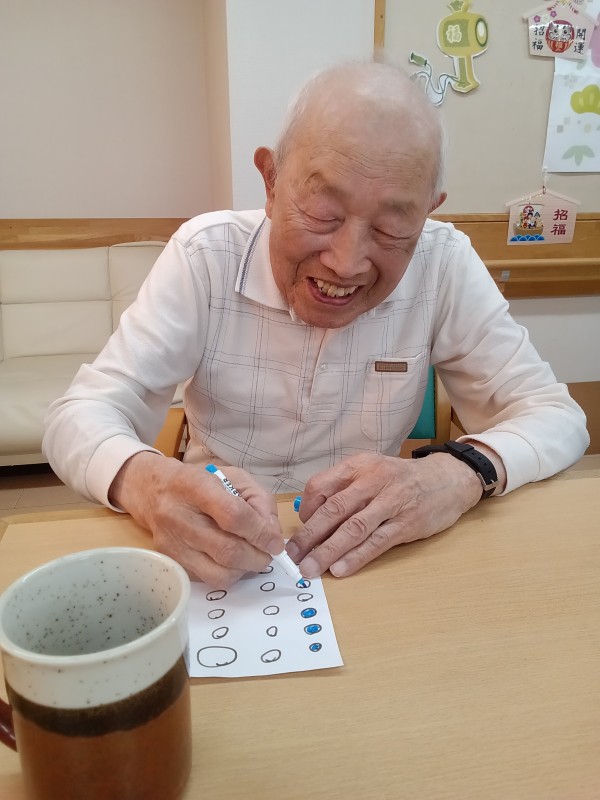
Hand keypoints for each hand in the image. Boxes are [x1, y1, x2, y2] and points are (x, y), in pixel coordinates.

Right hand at [109, 452, 283, 586]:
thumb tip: (272, 533)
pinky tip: (232, 561)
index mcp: (195, 486)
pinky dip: (228, 575)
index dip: (260, 533)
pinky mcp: (170, 562)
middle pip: (227, 550)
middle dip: (257, 557)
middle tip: (268, 554)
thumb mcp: (234, 477)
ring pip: (218, 573)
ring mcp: (172, 543)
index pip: (233, 516)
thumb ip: (259, 500)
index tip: (275, 542)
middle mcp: (179, 516)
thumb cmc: (200, 482)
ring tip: (252, 558)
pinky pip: (207, 580)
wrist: (154, 491)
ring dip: (245, 570)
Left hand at [286, 452, 482, 578]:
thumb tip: (311, 517)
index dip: (305, 510)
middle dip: (309, 535)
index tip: (299, 530)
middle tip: (292, 556)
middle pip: (334, 509)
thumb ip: (343, 488)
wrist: (447, 479)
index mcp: (358, 466)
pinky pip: (377, 542)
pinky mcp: (407, 523)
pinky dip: (357, 557)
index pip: (320, 485)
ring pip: (353, 528)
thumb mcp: (370, 470)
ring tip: (310, 568)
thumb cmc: (400, 479)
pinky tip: (340, 570)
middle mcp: (373, 480)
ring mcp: (391, 502)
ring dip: (328, 551)